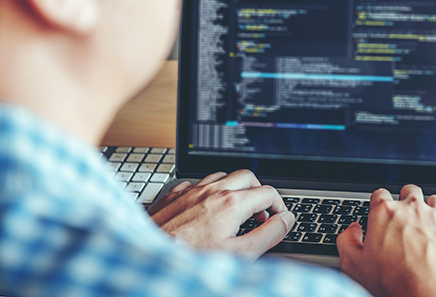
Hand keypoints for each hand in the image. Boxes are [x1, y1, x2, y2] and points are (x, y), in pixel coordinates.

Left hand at [149, 170, 294, 256]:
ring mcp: (191, 191)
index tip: (278, 220)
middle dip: (259, 192)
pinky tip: (206, 209)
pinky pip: (196, 183)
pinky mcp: (173, 196)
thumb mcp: (239, 255)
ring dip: (234, 189)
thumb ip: (268, 235)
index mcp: (231, 203)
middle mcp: (212, 190)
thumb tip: (286, 221)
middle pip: (247, 176)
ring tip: (235, 211)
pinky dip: (208, 192)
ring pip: (221, 176)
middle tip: (260, 213)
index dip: (280, 206)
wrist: (148, 258)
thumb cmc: (191, 259)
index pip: (268, 192)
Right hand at [337, 185, 435, 296]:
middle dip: (407, 201)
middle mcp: (412, 208)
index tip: (382, 212)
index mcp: (385, 213)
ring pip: (435, 199)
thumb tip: (351, 231)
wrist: (430, 295)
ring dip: (431, 208)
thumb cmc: (394, 283)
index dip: (380, 203)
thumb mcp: (355, 266)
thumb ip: (347, 242)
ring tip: (429, 224)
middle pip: (409, 191)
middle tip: (406, 218)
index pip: (380, 194)